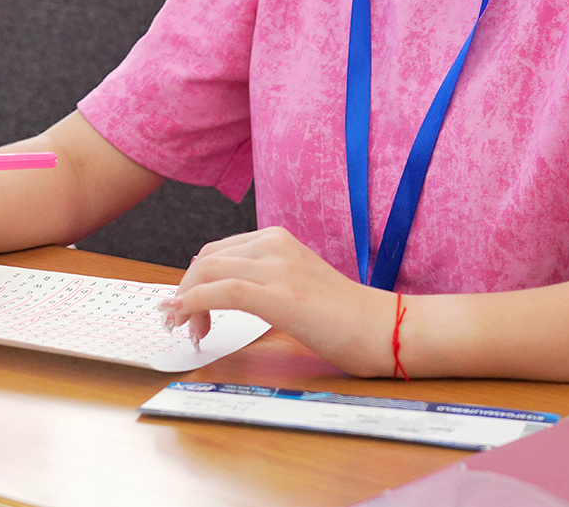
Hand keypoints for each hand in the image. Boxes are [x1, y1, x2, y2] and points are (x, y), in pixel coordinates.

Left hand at [160, 227, 397, 375]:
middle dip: (185, 291)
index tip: (185, 309)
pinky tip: (189, 321)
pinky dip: (195, 303)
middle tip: (182, 325)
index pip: (216, 252)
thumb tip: (223, 295)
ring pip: (208, 271)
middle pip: (206, 260)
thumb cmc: (344, 316)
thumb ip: (263, 281)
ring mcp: (278, 267)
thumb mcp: (296, 284)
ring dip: (185, 301)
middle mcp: (274, 244)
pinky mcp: (281, 295)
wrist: (385, 328)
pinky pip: (223, 291)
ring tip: (188, 331)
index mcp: (277, 238)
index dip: (193, 281)